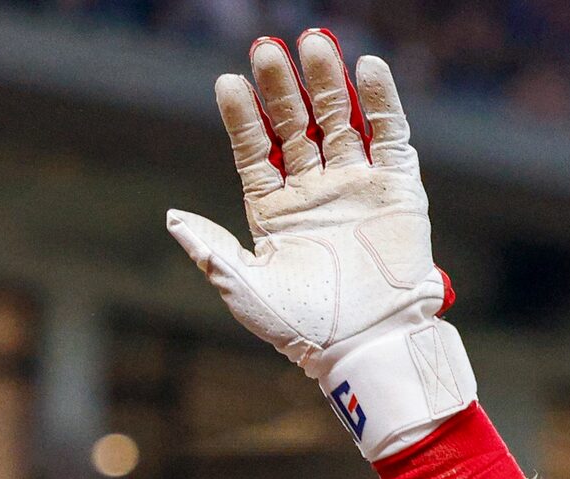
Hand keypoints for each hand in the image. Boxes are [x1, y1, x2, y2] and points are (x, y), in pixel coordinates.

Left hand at [165, 31, 473, 460]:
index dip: (241, 118)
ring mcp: (355, 184)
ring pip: (338, 120)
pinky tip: (367, 69)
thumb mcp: (244, 287)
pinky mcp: (397, 187)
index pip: (254, 150)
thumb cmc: (299, 327)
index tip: (226, 84)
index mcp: (272, 210)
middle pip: (294, 124)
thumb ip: (211, 248)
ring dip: (326, 81)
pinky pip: (390, 135)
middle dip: (281, 87)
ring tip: (314, 42)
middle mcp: (312, 190)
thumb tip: (172, 218)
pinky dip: (381, 102)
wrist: (362, 344)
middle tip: (267, 46)